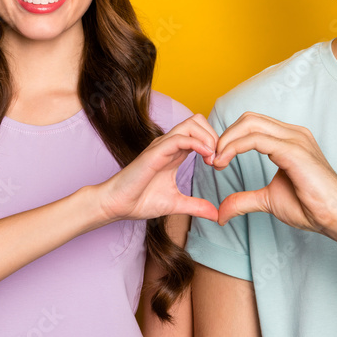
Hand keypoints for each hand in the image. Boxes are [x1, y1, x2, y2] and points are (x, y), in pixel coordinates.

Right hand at [96, 114, 219, 222]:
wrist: (117, 205)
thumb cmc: (140, 201)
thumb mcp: (176, 204)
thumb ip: (196, 206)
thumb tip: (216, 215)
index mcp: (175, 153)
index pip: (200, 133)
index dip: (215, 143)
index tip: (220, 164)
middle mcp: (169, 145)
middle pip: (198, 121)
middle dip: (214, 136)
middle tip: (219, 159)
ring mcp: (162, 146)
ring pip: (191, 124)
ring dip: (208, 138)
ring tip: (213, 159)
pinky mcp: (155, 152)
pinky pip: (180, 138)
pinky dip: (198, 144)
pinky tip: (206, 157)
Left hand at [212, 112, 336, 234]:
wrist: (336, 218)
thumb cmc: (311, 207)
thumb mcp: (268, 200)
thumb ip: (244, 200)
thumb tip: (221, 212)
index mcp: (289, 140)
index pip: (252, 125)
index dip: (230, 138)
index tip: (216, 159)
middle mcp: (292, 133)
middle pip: (248, 118)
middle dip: (225, 135)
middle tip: (212, 159)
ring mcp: (295, 139)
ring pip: (250, 124)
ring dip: (227, 140)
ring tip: (216, 161)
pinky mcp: (294, 151)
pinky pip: (256, 140)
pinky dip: (235, 147)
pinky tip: (225, 161)